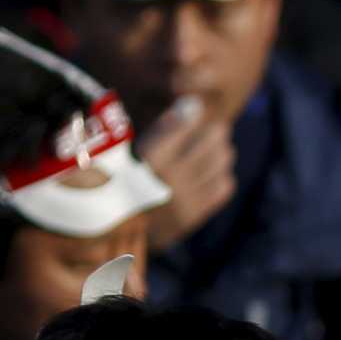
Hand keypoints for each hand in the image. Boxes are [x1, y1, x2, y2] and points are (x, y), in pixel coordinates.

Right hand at [135, 96, 235, 254]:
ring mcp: (186, 199)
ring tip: (214, 149)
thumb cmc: (122, 184)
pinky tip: (211, 173)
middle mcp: (170, 179)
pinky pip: (224, 186)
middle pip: (213, 139)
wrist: (116, 234)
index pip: (184, 125)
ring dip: (220, 150)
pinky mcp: (195, 215)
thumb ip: (162, 131)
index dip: (192, 113)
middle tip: (211, 128)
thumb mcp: (131, 153)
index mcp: (148, 161)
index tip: (194, 106)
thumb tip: (192, 105)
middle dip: (213, 130)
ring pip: (222, 160)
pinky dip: (221, 176)